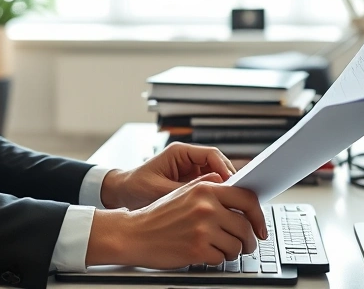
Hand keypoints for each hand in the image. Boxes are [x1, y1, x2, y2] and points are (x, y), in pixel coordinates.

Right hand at [87, 173, 266, 268]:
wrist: (134, 234)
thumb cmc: (158, 215)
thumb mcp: (183, 191)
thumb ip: (209, 185)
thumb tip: (235, 185)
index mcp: (206, 189)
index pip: (247, 199)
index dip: (259, 215)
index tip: (260, 227)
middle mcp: (206, 206)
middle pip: (246, 226)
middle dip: (250, 240)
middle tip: (247, 245)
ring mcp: (202, 228)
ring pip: (237, 245)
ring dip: (233, 251)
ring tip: (221, 249)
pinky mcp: (197, 249)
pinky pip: (222, 258)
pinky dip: (218, 259)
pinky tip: (206, 253)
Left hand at [100, 142, 235, 209]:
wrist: (121, 193)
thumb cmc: (135, 188)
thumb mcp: (159, 190)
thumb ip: (185, 190)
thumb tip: (211, 194)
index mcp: (180, 153)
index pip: (211, 155)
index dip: (226, 168)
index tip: (234, 184)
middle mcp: (188, 160)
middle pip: (219, 166)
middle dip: (232, 180)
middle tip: (242, 197)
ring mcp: (190, 171)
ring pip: (217, 178)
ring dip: (227, 191)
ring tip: (236, 207)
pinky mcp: (191, 184)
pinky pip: (210, 188)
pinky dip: (218, 198)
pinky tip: (224, 211)